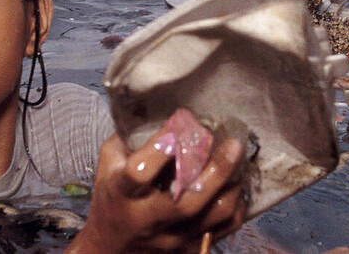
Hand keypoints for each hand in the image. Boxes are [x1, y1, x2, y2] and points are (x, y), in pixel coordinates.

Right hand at [69, 129, 246, 253]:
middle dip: (215, 170)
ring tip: (239, 164)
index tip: (182, 120)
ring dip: (230, 188)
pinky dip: (235, 207)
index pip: (141, 171)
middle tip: (233, 144)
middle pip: (187, 201)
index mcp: (123, 193)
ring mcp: (170, 237)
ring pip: (211, 217)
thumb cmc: (111, 196)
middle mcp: (147, 218)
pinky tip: (235, 187)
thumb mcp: (109, 163)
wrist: (110, 247)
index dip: (163, 145)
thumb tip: (160, 109)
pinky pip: (221, 230)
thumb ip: (129, 138)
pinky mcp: (186, 248)